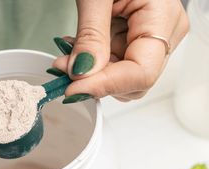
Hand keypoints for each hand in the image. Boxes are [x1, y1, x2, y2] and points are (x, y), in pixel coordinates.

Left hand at [52, 0, 188, 101]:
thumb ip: (91, 35)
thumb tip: (82, 74)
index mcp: (163, 18)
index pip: (141, 73)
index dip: (105, 86)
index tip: (72, 89)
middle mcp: (163, 34)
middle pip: (132, 83)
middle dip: (95, 82)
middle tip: (64, 70)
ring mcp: (148, 39)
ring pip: (120, 80)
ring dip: (90, 75)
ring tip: (67, 56)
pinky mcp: (133, 41)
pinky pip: (113, 66)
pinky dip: (91, 65)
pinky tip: (77, 51)